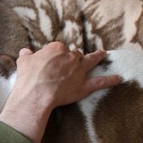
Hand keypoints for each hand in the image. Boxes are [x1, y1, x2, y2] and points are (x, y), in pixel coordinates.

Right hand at [0, 42, 121, 142]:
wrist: (36, 94)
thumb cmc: (28, 77)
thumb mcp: (23, 62)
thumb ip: (27, 55)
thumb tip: (26, 51)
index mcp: (56, 49)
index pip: (59, 48)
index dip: (56, 55)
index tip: (52, 61)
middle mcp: (70, 57)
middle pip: (74, 54)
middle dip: (73, 57)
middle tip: (71, 62)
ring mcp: (78, 71)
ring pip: (90, 61)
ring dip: (97, 57)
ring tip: (103, 54)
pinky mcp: (83, 85)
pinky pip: (99, 82)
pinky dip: (110, 80)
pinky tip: (119, 78)